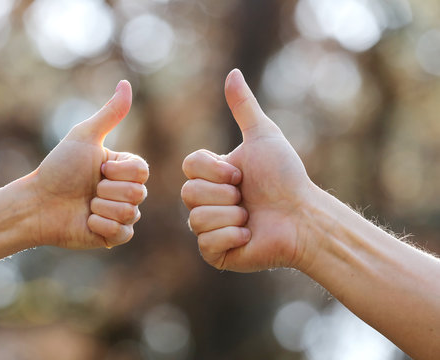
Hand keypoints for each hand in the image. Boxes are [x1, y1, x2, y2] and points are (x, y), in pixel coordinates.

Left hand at [26, 81, 148, 249]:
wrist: (37, 203)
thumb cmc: (59, 168)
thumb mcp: (85, 137)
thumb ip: (109, 113)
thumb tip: (125, 82)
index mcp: (124, 169)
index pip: (142, 171)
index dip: (118, 171)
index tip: (98, 169)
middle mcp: (126, 192)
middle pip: (138, 193)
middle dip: (107, 190)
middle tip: (88, 189)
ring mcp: (120, 215)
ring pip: (130, 213)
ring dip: (100, 208)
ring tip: (85, 206)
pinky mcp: (112, 236)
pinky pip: (123, 234)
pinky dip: (101, 227)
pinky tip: (86, 222)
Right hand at [181, 69, 312, 271]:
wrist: (304, 216)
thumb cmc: (286, 177)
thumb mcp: (263, 136)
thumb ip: (244, 106)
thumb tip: (232, 72)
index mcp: (212, 177)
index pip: (189, 166)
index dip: (214, 170)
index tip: (241, 175)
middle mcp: (206, 201)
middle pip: (189, 194)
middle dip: (225, 195)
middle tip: (247, 198)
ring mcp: (209, 229)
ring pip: (196, 218)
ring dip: (231, 216)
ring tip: (251, 218)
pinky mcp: (216, 254)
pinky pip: (205, 243)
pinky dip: (231, 237)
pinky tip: (248, 236)